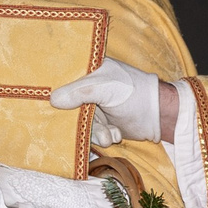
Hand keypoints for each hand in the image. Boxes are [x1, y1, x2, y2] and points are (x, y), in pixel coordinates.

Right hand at [50, 60, 165, 146]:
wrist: (159, 115)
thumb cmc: (134, 92)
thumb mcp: (105, 87)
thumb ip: (79, 91)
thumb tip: (52, 99)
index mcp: (89, 71)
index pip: (64, 78)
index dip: (56, 91)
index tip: (49, 103)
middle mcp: (89, 89)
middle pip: (69, 106)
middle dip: (79, 121)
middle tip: (89, 126)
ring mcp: (95, 107)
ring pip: (81, 124)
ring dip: (96, 132)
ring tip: (108, 136)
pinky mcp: (102, 124)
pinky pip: (92, 133)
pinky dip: (104, 136)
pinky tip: (116, 134)